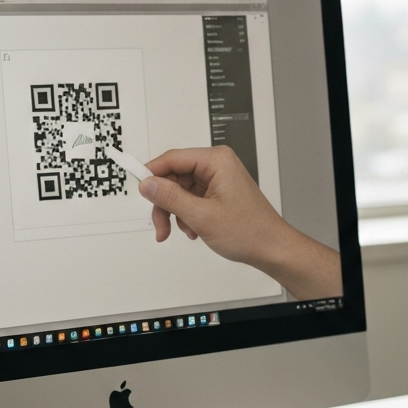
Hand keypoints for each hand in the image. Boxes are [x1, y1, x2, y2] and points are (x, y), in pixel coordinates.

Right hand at [138, 146, 341, 300]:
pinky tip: (194, 230)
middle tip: (160, 225)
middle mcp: (217, 165)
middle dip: (165, 202)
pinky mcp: (218, 193)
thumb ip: (170, 198)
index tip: (135, 183)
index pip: (172, 158)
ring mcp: (218, 179)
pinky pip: (191, 199)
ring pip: (180, 190)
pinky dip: (187, 215)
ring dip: (176, 212)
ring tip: (185, 231)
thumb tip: (147, 184)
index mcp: (216, 160)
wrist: (272, 248)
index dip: (151, 173)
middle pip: (174, 176)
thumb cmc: (250, 231)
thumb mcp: (201, 216)